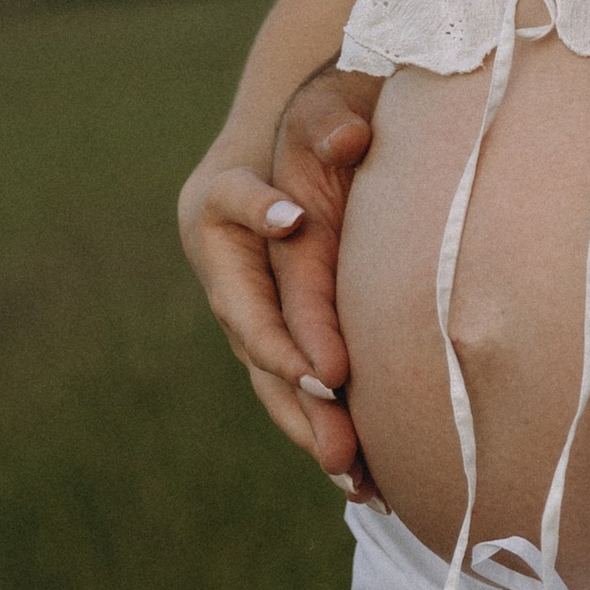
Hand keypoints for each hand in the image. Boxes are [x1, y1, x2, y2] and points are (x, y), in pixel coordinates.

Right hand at [176, 66, 382, 494]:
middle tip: (343, 445)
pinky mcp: (278, 331)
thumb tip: (351, 138)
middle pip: (256, 346)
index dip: (281, 331)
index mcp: (217, 212)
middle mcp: (224, 269)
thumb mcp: (322, 107)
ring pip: (272, 382)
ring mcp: (245, 305)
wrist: (293, 126)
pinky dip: (328, 431)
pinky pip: (296, 389)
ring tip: (360, 482)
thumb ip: (332, 123)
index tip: (327, 368)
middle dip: (298, 399)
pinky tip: (371, 481)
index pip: (245, 291)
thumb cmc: (317, 113)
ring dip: (314, 431)